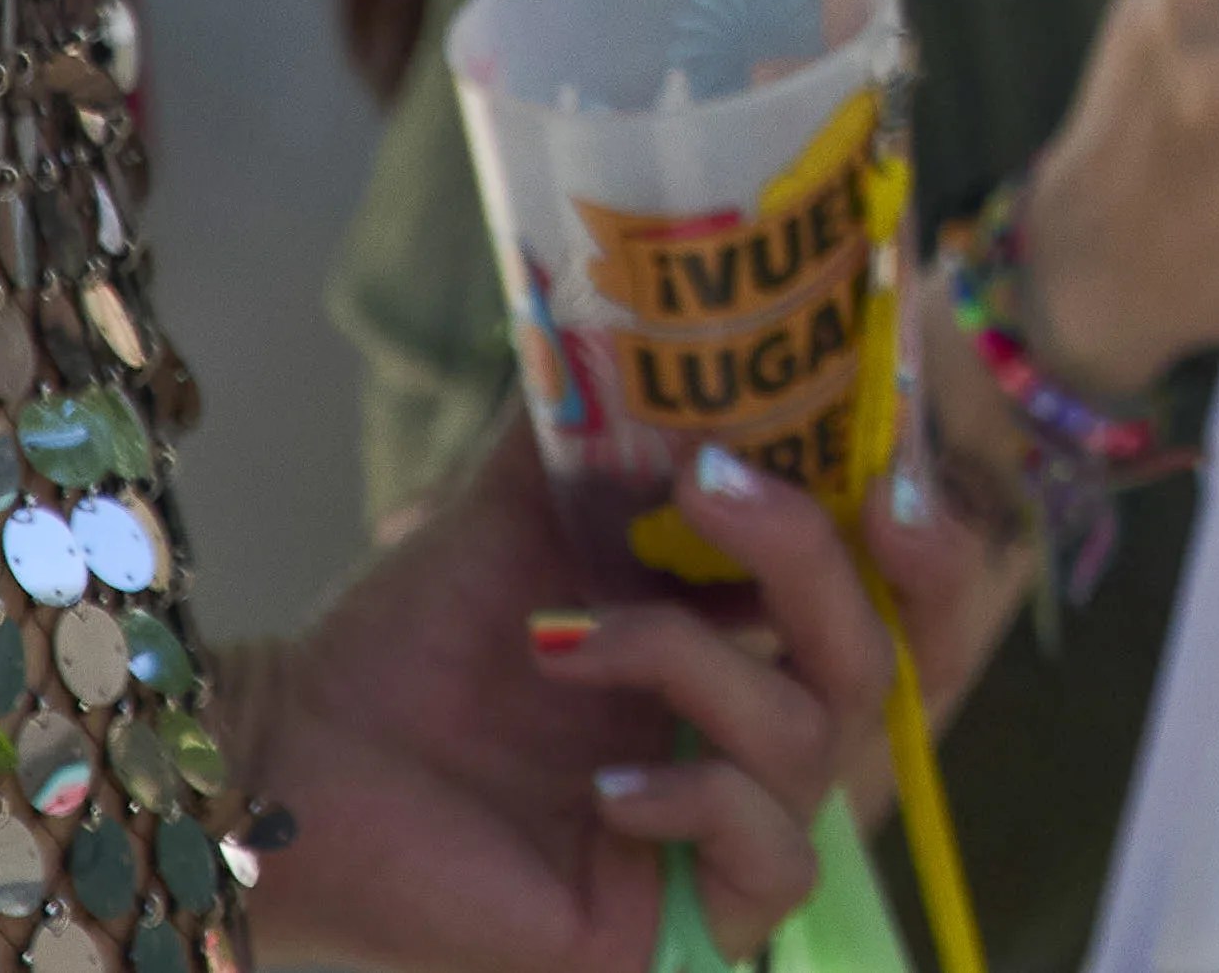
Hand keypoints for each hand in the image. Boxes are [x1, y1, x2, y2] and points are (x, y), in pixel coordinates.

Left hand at [229, 426, 1023, 970]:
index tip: (883, 448)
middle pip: (884, 654)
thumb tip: (660, 309)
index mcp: (739, 637)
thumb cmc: (412, 645)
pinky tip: (607, 784)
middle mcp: (750, 735)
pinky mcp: (690, 925)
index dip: (917, 527)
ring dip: (691, 659)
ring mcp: (725, 835)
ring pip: (819, 740)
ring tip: (560, 638)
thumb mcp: (522, 504)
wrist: (301, 762)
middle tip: (715, 482)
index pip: (886, 588)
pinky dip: (700, 795)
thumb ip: (605, 418)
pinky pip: (772, 858)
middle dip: (818, 556)